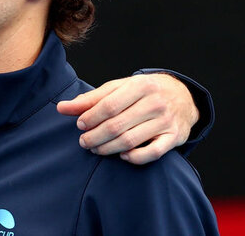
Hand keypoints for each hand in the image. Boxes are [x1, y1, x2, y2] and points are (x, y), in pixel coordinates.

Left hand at [57, 73, 198, 164]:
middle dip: (95, 136)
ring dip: (108, 148)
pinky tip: (122, 156)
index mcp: (139, 86)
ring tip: (95, 149)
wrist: (182, 95)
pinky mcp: (174, 137)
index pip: (108, 106)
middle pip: (117, 125)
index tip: (80, 125)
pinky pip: (152, 152)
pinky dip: (134, 157)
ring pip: (130, 140)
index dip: (90, 118)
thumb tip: (62, 108)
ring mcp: (166, 121)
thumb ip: (91, 99)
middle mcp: (155, 102)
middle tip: (84, 141)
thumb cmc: (142, 92)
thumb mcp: (118, 88)